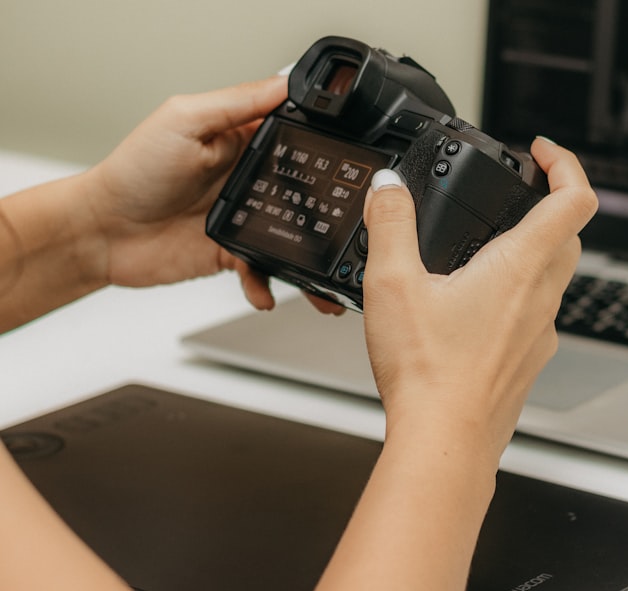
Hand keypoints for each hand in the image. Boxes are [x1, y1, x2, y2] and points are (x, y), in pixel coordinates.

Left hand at [83, 76, 341, 313]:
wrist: (102, 233)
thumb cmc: (132, 173)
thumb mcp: (183, 120)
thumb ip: (235, 103)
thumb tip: (282, 84)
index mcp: (239, 142)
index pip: (291, 139)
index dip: (318, 147)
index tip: (342, 162)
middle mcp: (245, 179)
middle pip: (301, 192)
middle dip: (324, 210)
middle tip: (345, 224)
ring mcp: (241, 218)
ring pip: (292, 236)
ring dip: (307, 257)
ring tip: (321, 274)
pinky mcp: (232, 253)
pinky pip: (264, 270)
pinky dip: (269, 284)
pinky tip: (266, 289)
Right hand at [361, 138, 597, 462]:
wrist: (445, 444)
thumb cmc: (428, 375)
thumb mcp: (392, 284)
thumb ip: (390, 225)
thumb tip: (388, 188)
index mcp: (520, 267)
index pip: (575, 198)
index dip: (565, 163)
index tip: (541, 151)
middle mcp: (542, 298)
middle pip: (570, 234)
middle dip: (549, 203)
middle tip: (515, 194)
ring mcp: (540, 333)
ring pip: (555, 275)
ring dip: (534, 249)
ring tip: (485, 247)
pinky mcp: (528, 361)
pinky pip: (536, 312)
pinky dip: (518, 292)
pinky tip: (474, 306)